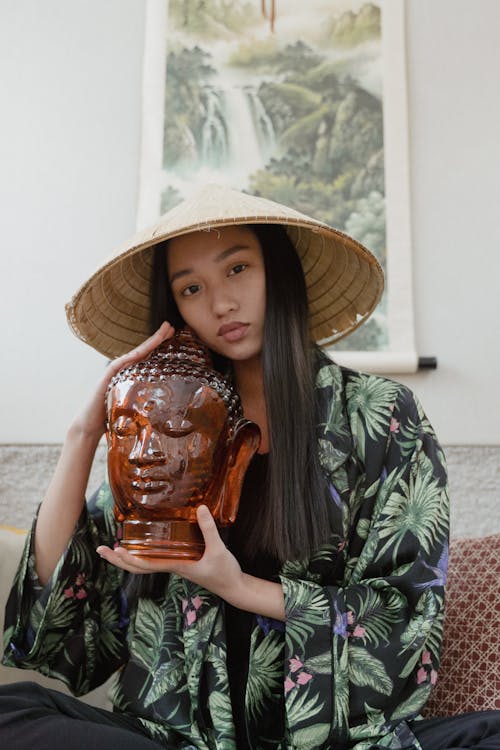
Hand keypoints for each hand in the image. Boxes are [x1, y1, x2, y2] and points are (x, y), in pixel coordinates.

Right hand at [71, 321, 174, 441]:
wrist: (90, 425)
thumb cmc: (112, 417)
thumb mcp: (134, 405)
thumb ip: (145, 398)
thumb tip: (165, 402)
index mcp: (131, 374)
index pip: (147, 356)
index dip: (159, 345)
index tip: (172, 335)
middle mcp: (123, 370)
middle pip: (143, 351)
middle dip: (157, 338)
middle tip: (170, 326)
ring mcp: (114, 372)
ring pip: (135, 355)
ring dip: (149, 343)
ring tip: (162, 332)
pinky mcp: (106, 379)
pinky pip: (120, 366)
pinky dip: (130, 358)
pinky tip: (140, 351)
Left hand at [96, 505, 243, 600]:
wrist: (233, 588)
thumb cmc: (225, 572)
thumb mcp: (218, 549)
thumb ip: (209, 529)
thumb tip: (201, 508)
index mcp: (176, 566)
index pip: (147, 564)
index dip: (130, 558)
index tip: (115, 550)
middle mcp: (171, 567)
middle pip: (138, 567)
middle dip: (118, 560)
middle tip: (100, 550)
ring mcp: (175, 566)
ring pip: (145, 565)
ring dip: (127, 558)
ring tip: (113, 548)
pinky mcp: (181, 564)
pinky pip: (156, 560)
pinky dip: (143, 555)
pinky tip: (141, 547)